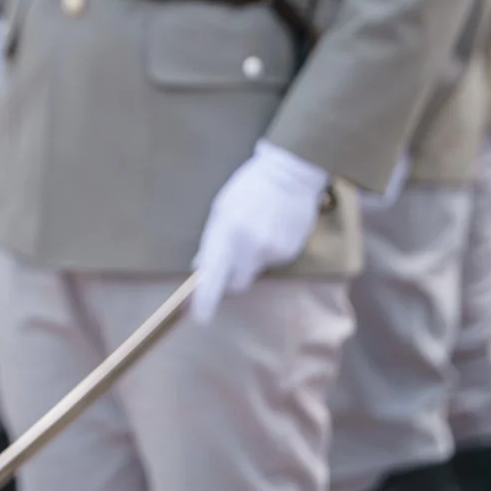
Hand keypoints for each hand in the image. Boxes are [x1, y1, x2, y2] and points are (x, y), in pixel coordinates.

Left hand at [190, 140, 330, 319]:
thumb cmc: (249, 188)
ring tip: (258, 230)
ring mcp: (271, 251)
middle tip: (234, 257)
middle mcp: (249, 246)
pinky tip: (273, 229)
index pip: (212, 276)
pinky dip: (269, 252)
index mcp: (226, 232)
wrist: (290, 174)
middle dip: (232, 277)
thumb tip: (201, 268)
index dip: (205, 299)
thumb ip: (211, 240)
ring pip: (255, 271)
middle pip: (236, 283)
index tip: (200, 316)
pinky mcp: (290, 252)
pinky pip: (273, 263)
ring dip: (251, 259)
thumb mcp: (222, 208)